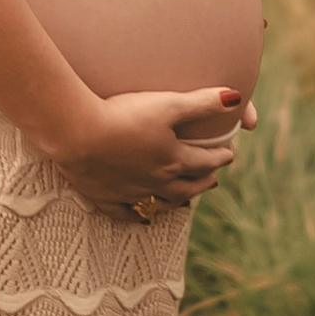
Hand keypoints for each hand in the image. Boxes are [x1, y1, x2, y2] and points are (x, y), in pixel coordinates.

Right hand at [46, 86, 253, 220]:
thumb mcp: (168, 104)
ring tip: (185, 200)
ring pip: (161, 203)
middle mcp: (156, 181)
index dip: (221, 156)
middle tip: (214, 177)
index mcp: (174, 159)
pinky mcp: (105, 197)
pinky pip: (125, 214)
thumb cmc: (123, 115)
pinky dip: (137, 216)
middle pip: (188, 186)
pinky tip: (141, 218)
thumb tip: (237, 97)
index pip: (206, 161)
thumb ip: (202, 102)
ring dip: (177, 201)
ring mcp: (130, 192)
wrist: (78, 133)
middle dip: (204, 181)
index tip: (229, 152)